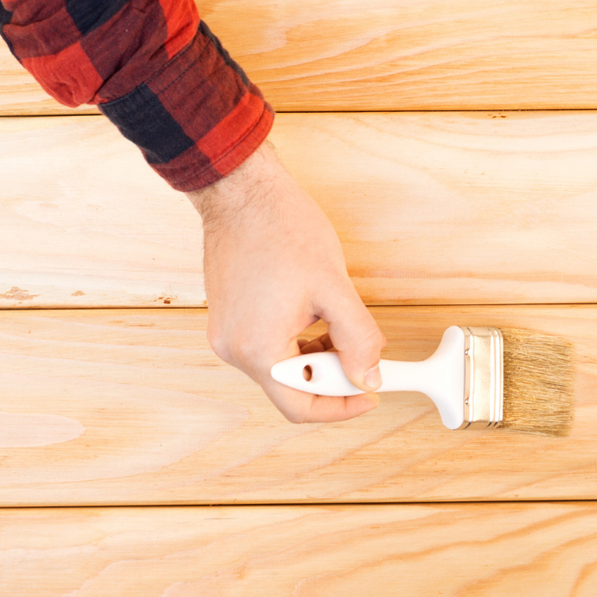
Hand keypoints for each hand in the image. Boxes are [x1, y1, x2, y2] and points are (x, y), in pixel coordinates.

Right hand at [188, 143, 384, 422]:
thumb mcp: (334, 288)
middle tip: (364, 354)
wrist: (242, 190)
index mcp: (258, 349)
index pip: (301, 406)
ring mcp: (226, 334)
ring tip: (340, 326)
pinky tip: (316, 316)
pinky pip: (267, 347)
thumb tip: (370, 376)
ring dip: (316, 357)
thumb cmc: (281, 228)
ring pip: (281, 367)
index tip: (370, 394)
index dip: (342, 406)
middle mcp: (234, 349)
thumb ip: (358, 339)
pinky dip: (296, 342)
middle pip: (291, 389)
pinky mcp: (227, 318)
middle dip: (333, 376)